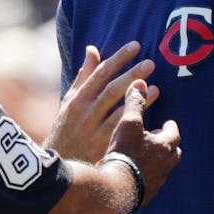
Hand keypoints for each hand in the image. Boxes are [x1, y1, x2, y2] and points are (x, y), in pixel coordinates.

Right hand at [45, 42, 157, 162]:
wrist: (59, 166)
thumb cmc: (66, 130)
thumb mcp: (69, 101)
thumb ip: (83, 76)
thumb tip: (93, 49)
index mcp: (77, 100)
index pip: (100, 74)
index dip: (118, 58)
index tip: (135, 46)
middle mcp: (85, 113)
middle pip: (111, 90)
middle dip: (131, 75)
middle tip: (150, 63)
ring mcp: (94, 131)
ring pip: (118, 111)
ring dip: (138, 99)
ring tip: (155, 86)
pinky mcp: (102, 147)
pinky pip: (123, 132)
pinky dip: (137, 122)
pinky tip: (152, 116)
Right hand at [105, 80, 180, 207]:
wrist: (116, 189)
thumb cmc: (124, 153)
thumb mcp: (128, 123)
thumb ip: (135, 103)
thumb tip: (140, 82)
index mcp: (165, 146)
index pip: (174, 133)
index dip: (170, 127)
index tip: (168, 123)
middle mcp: (166, 165)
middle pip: (174, 153)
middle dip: (168, 145)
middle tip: (160, 140)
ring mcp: (157, 182)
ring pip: (164, 169)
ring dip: (159, 162)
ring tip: (148, 158)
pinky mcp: (147, 195)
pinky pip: (151, 183)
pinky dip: (148, 176)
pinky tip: (137, 175)